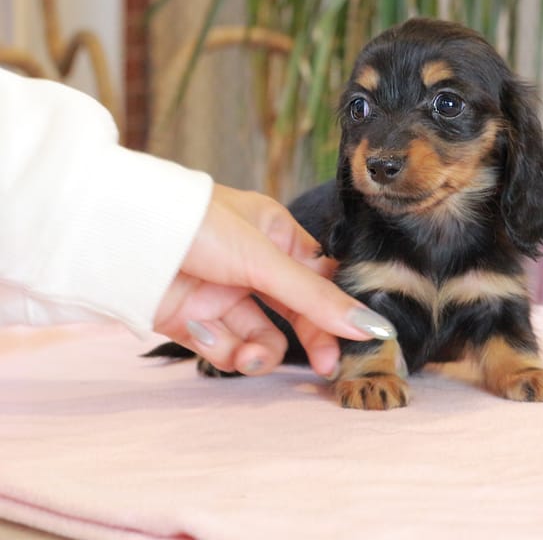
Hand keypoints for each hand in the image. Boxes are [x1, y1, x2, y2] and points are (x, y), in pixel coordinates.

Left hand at [152, 184, 394, 377]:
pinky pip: (224, 348)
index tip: (360, 337)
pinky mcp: (193, 322)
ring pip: (261, 336)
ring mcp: (222, 295)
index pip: (319, 277)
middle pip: (295, 312)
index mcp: (274, 235)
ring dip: (261, 351)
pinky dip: (223, 350)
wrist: (119, 239)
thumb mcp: (265, 260)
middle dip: (308, 338)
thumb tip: (372, 325)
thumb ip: (316, 298)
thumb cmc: (197, 225)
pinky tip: (210, 336)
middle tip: (325, 367)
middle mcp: (251, 265)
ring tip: (252, 355)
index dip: (337, 308)